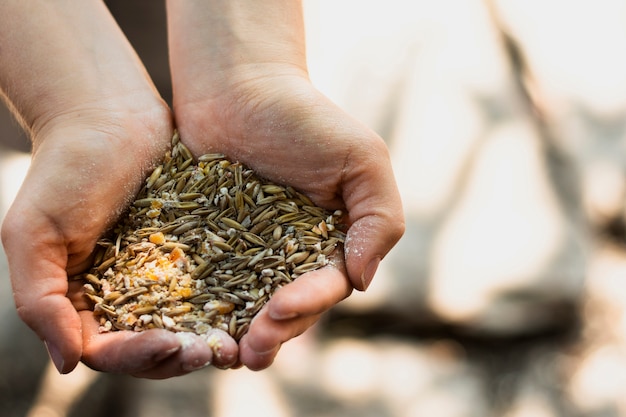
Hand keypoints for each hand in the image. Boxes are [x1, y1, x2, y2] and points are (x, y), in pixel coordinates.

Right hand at [0, 103, 239, 376]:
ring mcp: (162, 272)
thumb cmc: (65, 168)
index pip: (109, 350)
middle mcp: (125, 293)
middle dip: (182, 355)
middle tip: (214, 352)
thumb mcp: (33, 234)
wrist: (110, 114)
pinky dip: (230, 299)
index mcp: (83, 300)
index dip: (138, 357)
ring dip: (211, 336)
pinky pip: (214, 282)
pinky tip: (253, 303)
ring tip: (238, 341)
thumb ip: (40, 301)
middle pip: (154, 345)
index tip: (170, 346)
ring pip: (188, 322)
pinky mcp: (193, 248)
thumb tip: (67, 364)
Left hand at [171, 70, 404, 369]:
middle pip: (286, 307)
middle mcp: (292, 255)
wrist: (238, 86)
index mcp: (331, 242)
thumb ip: (380, 219)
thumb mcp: (362, 159)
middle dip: (272, 332)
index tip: (281, 309)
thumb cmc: (305, 118)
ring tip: (223, 354)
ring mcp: (248, 253)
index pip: (325, 286)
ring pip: (246, 305)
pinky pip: (207, 281)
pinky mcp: (210, 245)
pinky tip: (187, 324)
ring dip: (237, 333)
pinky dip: (201, 306)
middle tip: (250, 352)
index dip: (307, 304)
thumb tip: (362, 280)